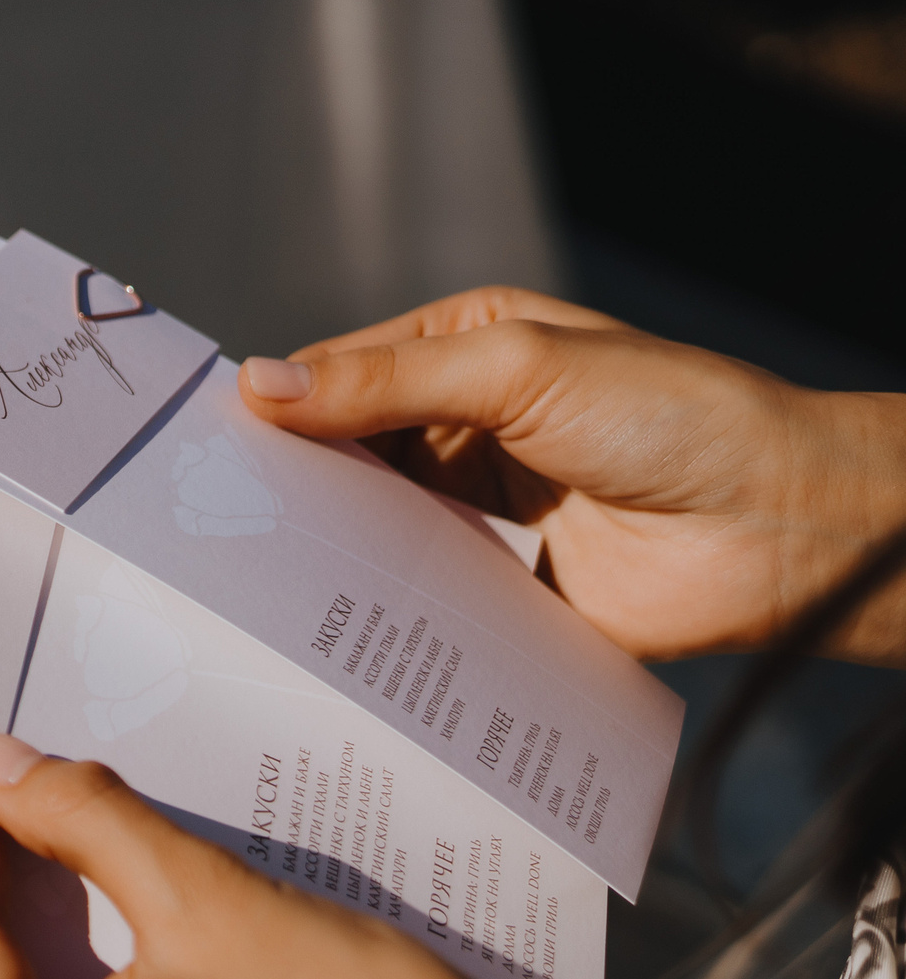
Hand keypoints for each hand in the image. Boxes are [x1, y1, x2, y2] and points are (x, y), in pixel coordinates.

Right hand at [235, 286, 905, 661]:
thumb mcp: (517, 369)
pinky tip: (319, 629)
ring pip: (370, 534)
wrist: (782, 531)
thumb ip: (387, 381)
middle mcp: (463, 430)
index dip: (270, 409)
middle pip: (341, 460)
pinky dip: (373, 615)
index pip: (337, 375)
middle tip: (203, 524)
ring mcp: (476, 515)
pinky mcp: (496, 592)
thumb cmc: (672, 417)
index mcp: (464, 349)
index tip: (196, 449)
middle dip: (284, 489)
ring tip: (242, 580)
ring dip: (322, 555)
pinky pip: (416, 604)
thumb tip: (257, 386)